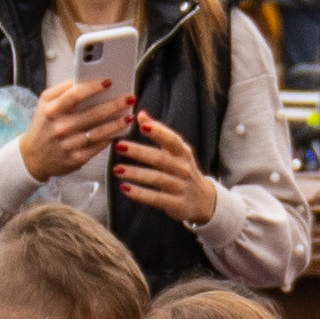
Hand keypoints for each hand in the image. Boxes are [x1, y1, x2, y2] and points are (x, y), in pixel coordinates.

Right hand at [19, 76, 135, 180]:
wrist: (34, 157)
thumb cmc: (43, 127)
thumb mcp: (44, 104)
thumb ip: (61, 90)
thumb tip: (81, 78)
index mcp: (52, 110)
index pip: (75, 95)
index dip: (93, 87)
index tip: (109, 81)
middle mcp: (60, 127)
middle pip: (93, 113)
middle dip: (114, 105)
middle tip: (129, 98)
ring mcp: (69, 144)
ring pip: (99, 132)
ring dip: (117, 123)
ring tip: (129, 116)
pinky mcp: (77, 159)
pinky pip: (98, 146)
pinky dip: (110, 138)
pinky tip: (118, 132)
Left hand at [115, 107, 219, 228]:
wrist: (203, 201)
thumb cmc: (182, 171)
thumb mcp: (175, 151)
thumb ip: (158, 132)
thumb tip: (140, 114)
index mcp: (183, 153)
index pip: (172, 140)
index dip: (158, 132)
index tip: (142, 125)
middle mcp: (184, 168)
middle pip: (161, 159)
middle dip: (139, 152)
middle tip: (119, 146)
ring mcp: (181, 187)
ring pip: (157, 178)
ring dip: (136, 173)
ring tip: (116, 169)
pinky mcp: (176, 204)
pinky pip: (156, 198)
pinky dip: (140, 194)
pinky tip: (124, 188)